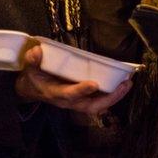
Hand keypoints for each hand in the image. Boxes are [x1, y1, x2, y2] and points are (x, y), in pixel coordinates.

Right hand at [14, 45, 131, 114]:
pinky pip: (99, 100)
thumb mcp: (30, 69)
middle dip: (109, 98)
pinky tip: (123, 83)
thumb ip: (33, 61)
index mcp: (56, 94)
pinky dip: (112, 94)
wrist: (32, 90)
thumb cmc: (34, 78)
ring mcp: (77, 101)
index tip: (93, 84)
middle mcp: (69, 101)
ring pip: (98, 105)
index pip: (69, 95)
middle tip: (124, 85)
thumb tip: (36, 51)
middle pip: (91, 106)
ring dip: (114, 96)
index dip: (81, 90)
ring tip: (128, 83)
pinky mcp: (83, 98)